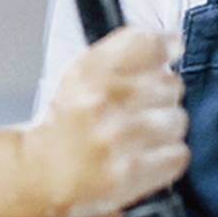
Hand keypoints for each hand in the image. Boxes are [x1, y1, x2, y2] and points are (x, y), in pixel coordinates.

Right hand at [29, 27, 188, 216]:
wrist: (40, 174)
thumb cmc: (66, 126)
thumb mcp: (82, 74)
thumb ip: (127, 50)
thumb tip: (174, 42)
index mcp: (88, 72)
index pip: (148, 44)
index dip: (165, 47)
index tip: (169, 52)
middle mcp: (100, 100)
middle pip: (170, 84)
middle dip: (161, 96)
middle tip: (139, 109)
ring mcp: (116, 138)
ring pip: (176, 119)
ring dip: (165, 129)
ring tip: (141, 137)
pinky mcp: (130, 172)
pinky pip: (177, 154)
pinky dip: (167, 157)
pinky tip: (146, 157)